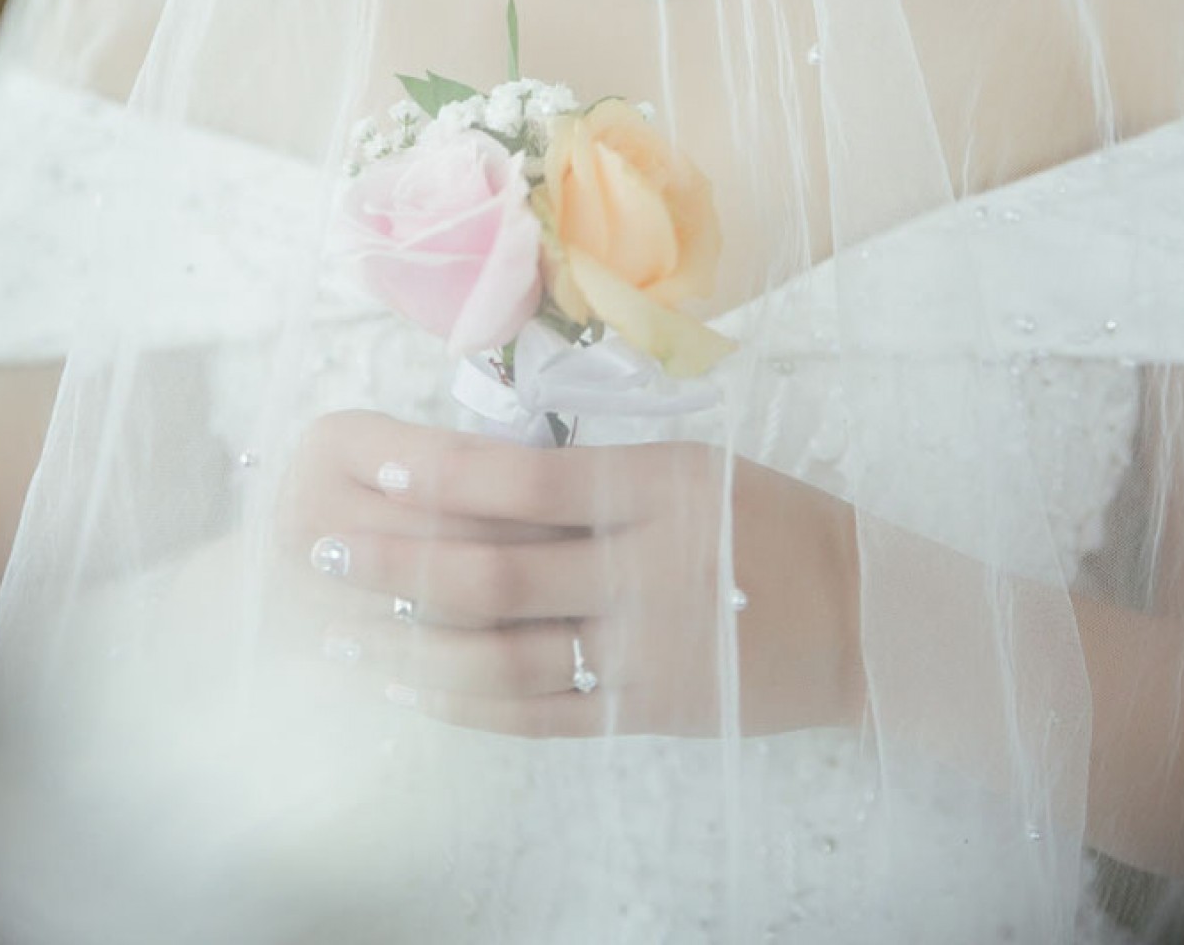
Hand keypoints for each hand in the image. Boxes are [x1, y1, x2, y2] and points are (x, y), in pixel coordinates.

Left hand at [279, 412, 863, 737]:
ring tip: (342, 633)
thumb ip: (591, 476)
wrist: (863, 617)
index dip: (438, 476)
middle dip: (396, 563)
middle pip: (493, 573)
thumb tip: (474, 474)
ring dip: (411, 646)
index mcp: (655, 491)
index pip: (524, 481)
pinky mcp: (644, 715)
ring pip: (500, 656)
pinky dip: (467, 706)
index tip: (372, 466)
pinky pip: (537, 717)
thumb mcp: (690, 466)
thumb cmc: (768, 520)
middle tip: (321, 550)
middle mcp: (642, 573)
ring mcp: (642, 654)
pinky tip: (414, 691)